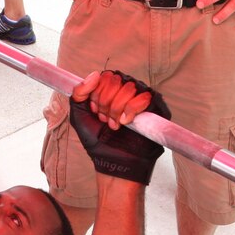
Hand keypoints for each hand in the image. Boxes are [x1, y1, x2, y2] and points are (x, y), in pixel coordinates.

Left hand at [70, 70, 170, 184]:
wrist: (111, 161)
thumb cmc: (97, 140)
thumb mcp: (79, 114)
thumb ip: (79, 92)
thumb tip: (95, 74)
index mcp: (112, 89)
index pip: (105, 76)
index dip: (97, 94)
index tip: (96, 111)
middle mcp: (128, 90)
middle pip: (116, 79)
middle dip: (106, 102)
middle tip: (106, 119)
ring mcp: (142, 98)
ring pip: (129, 87)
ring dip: (117, 109)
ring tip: (116, 125)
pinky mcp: (156, 109)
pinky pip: (144, 97)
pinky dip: (131, 110)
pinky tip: (126, 122)